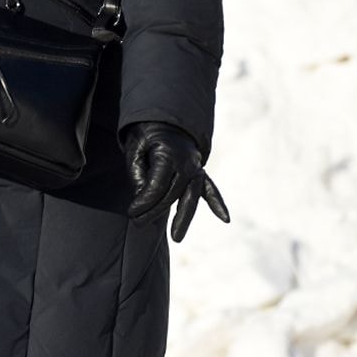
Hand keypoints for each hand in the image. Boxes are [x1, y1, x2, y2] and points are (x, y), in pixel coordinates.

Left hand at [125, 121, 229, 241]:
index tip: (131, 213)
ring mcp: (196, 167)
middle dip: (155, 211)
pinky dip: (217, 203)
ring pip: (192, 196)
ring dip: (185, 217)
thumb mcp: (134, 149)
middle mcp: (186, 162)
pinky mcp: (200, 171)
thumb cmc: (144, 135)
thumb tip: (144, 199)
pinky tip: (224, 218)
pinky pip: (210, 189)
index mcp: (167, 154)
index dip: (144, 202)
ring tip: (176, 237)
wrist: (163, 118)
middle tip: (139, 224)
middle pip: (173, 194)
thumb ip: (138, 174)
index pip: (157, 186)